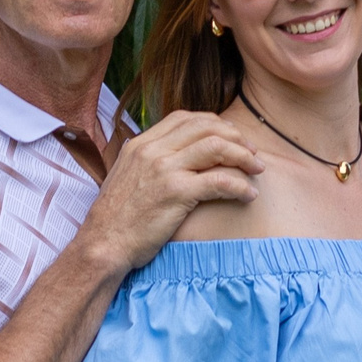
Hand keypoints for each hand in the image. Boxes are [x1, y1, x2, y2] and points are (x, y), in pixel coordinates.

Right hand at [77, 111, 264, 270]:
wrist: (103, 244)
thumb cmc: (117, 218)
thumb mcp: (128, 177)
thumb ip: (150, 162)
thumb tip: (175, 156)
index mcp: (142, 143)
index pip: (185, 118)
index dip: (214, 123)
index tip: (231, 137)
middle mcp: (153, 150)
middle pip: (206, 127)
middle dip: (236, 136)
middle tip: (252, 152)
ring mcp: (165, 169)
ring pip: (216, 147)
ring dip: (244, 156)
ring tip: (257, 169)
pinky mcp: (176, 192)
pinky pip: (219, 180)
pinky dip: (240, 186)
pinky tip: (248, 195)